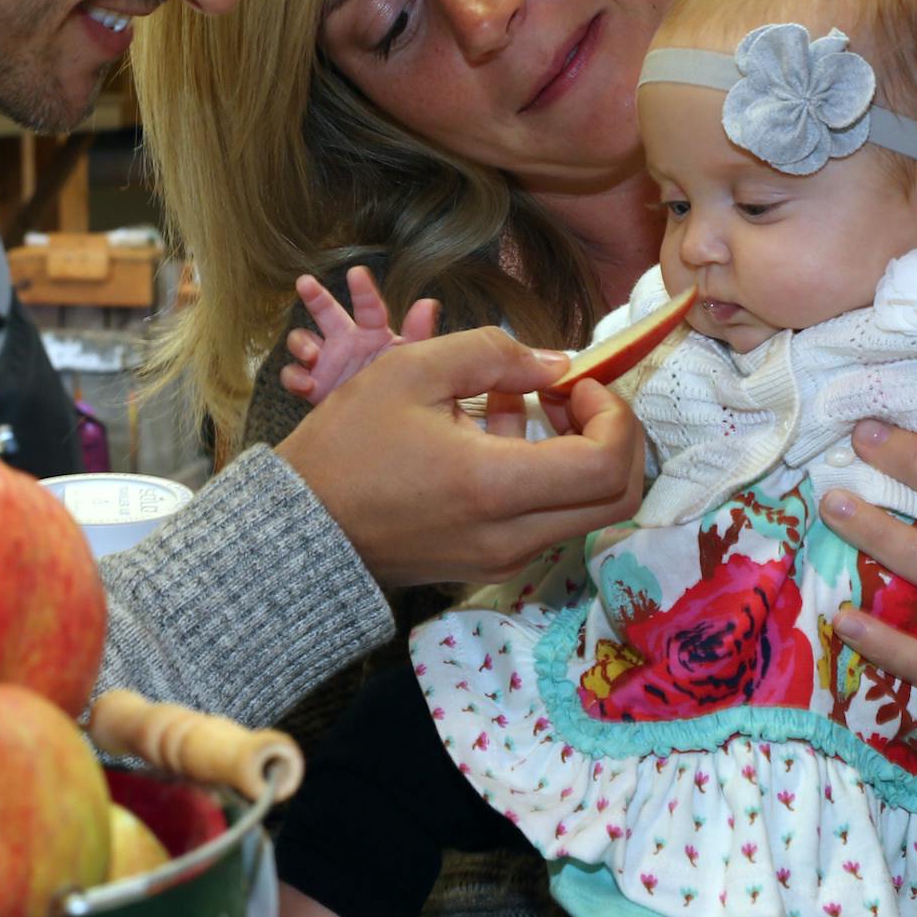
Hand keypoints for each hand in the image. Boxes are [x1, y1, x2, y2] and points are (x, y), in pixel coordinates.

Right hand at [276, 326, 643, 588]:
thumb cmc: (347, 445)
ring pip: (584, 509)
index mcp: (494, 488)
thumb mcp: (411, 370)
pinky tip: (493, 429)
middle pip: (616, 498)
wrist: (300, 526)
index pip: (607, 466)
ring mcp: (503, 558)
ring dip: (574, 450)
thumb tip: (557, 363)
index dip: (613, 415)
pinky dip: (544, 473)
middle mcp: (511, 536)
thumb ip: (493, 353)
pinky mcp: (489, 564)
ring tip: (516, 399)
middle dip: (612, 436)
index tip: (577, 382)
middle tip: (569, 393)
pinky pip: (546, 518)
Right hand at [280, 267, 438, 404]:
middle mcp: (346, 341)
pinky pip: (293, 374)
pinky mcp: (312, 384)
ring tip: (311, 353)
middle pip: (326, 312)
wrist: (380, 426)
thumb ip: (418, 334)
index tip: (356, 273)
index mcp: (372, 333)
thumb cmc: (398, 389)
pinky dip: (294, 377)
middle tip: (305, 282)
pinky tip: (305, 383)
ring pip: (303, 340)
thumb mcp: (410, 361)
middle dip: (315, 296)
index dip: (363, 290)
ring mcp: (326, 361)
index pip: (368, 307)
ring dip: (301, 342)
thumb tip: (427, 303)